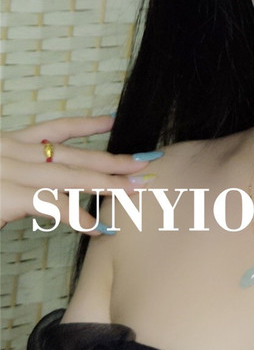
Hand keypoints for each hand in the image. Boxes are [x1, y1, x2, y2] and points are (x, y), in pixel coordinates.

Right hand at [0, 116, 157, 233]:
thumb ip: (18, 177)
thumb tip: (44, 189)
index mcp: (7, 144)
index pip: (55, 129)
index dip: (87, 125)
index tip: (114, 121)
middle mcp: (10, 151)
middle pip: (73, 155)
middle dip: (112, 161)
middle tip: (144, 163)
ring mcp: (9, 171)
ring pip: (71, 176)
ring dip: (108, 184)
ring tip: (135, 189)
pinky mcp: (5, 195)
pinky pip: (53, 205)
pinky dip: (79, 216)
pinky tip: (99, 227)